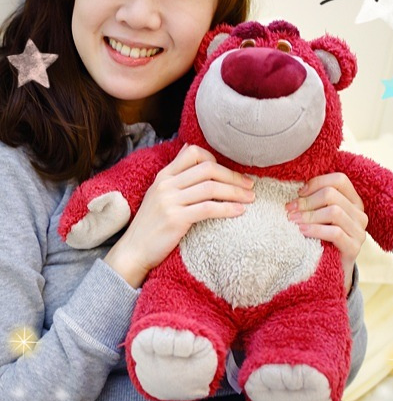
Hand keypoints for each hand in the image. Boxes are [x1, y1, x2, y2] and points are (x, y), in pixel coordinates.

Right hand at [104, 144, 254, 287]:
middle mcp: (166, 184)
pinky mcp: (176, 219)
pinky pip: (208, 208)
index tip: (228, 173)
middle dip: (233, 176)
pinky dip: (228, 208)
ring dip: (236, 192)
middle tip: (250, 185)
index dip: (215, 160)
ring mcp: (170, 201)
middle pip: (208, 169)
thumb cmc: (151, 225)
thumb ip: (176, 174)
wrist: (133, 251)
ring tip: (250, 199)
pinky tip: (239, 212)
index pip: (193, 153)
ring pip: (211, 188)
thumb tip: (190, 149)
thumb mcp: (159, 193)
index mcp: (164, 176)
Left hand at [285, 173, 367, 293]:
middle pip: (332, 194)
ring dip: (309, 215)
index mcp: (353, 201)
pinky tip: (301, 232)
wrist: (331, 272)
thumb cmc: (321, 239)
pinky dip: (315, 230)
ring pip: (334, 212)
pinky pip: (335, 232)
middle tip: (290, 210)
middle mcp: (360, 214)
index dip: (317, 182)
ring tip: (293, 221)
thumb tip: (296, 190)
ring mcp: (359, 232)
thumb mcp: (319, 217)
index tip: (299, 193)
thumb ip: (315, 201)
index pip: (339, 180)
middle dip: (307, 201)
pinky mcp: (354, 248)